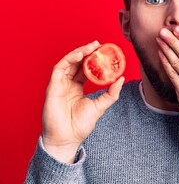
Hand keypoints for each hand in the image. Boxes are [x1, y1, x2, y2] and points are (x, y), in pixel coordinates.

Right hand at [42, 41, 124, 162]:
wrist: (68, 138)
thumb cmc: (80, 125)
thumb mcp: (100, 106)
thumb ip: (111, 93)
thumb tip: (122, 78)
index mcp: (77, 87)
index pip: (84, 68)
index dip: (92, 59)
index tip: (103, 51)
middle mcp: (67, 84)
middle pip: (76, 63)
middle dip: (86, 52)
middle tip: (98, 44)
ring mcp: (59, 85)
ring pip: (68, 62)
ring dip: (78, 53)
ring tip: (91, 47)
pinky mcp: (52, 87)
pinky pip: (59, 69)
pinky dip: (69, 60)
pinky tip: (80, 55)